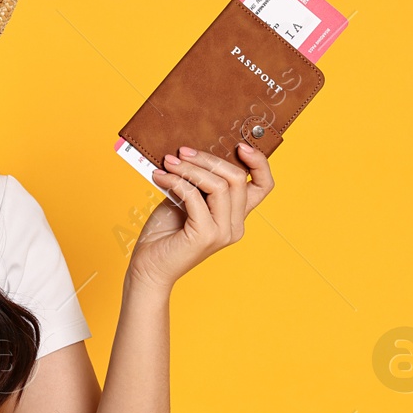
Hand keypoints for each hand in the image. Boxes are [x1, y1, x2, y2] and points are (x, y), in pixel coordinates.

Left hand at [129, 141, 274, 289]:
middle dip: (208, 159)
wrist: (149, 267)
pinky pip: (195, 196)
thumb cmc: (165, 233)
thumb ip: (197, 182)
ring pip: (219, 185)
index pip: (263, 186)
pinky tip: (160, 177)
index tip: (240, 145)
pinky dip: (176, 181)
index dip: (259, 163)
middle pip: (237, 178)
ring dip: (190, 168)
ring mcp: (223, 232)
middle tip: (182, 152)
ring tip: (168, 163)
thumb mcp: (186, 200)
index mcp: (236, 216)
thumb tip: (193, 152)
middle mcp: (235, 226)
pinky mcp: (205, 235)